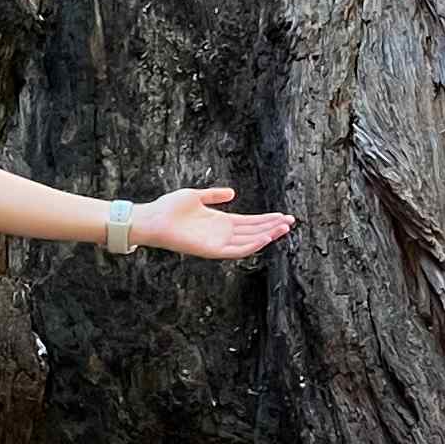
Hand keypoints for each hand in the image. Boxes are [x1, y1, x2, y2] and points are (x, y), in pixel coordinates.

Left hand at [146, 186, 292, 260]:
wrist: (152, 219)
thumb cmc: (169, 208)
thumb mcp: (196, 196)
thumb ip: (214, 195)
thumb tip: (233, 192)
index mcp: (220, 221)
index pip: (250, 222)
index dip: (267, 219)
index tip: (284, 215)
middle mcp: (222, 233)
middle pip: (254, 231)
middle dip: (273, 226)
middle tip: (292, 221)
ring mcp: (218, 242)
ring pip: (249, 241)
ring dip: (267, 235)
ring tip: (284, 228)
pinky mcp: (212, 250)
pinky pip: (236, 250)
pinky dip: (252, 244)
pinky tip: (265, 237)